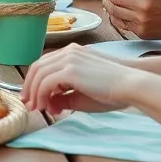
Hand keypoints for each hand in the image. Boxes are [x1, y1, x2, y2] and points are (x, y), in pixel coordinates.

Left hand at [22, 43, 138, 113]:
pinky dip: (42, 96)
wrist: (131, 84)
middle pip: (37, 67)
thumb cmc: (111, 90)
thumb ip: (63, 96)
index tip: (33, 98)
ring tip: (40, 109)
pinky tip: (48, 108)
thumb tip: (48, 103)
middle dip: (30, 87)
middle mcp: (68, 52)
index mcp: (72, 53)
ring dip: (35, 94)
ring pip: (38, 74)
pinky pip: (46, 83)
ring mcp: (69, 59)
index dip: (34, 81)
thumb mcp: (82, 93)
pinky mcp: (70, 71)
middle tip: (30, 105)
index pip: (44, 64)